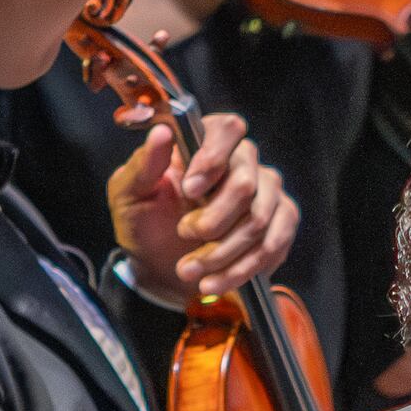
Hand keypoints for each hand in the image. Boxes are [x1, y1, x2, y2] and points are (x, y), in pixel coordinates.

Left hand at [108, 111, 297, 302]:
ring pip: (258, 220)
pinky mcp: (281, 223)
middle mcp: (243, 161)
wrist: (161, 265)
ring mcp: (267, 192)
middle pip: (245, 183)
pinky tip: (213, 280)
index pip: (227, 130)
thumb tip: (162, 131)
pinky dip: (240, 269)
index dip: (213, 159)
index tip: (189, 190)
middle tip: (184, 234)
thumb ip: (144, 164)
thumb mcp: (129, 193)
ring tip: (189, 269)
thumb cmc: (145, 221)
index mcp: (206, 142)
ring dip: (221, 252)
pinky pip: (272, 244)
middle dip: (212, 219)